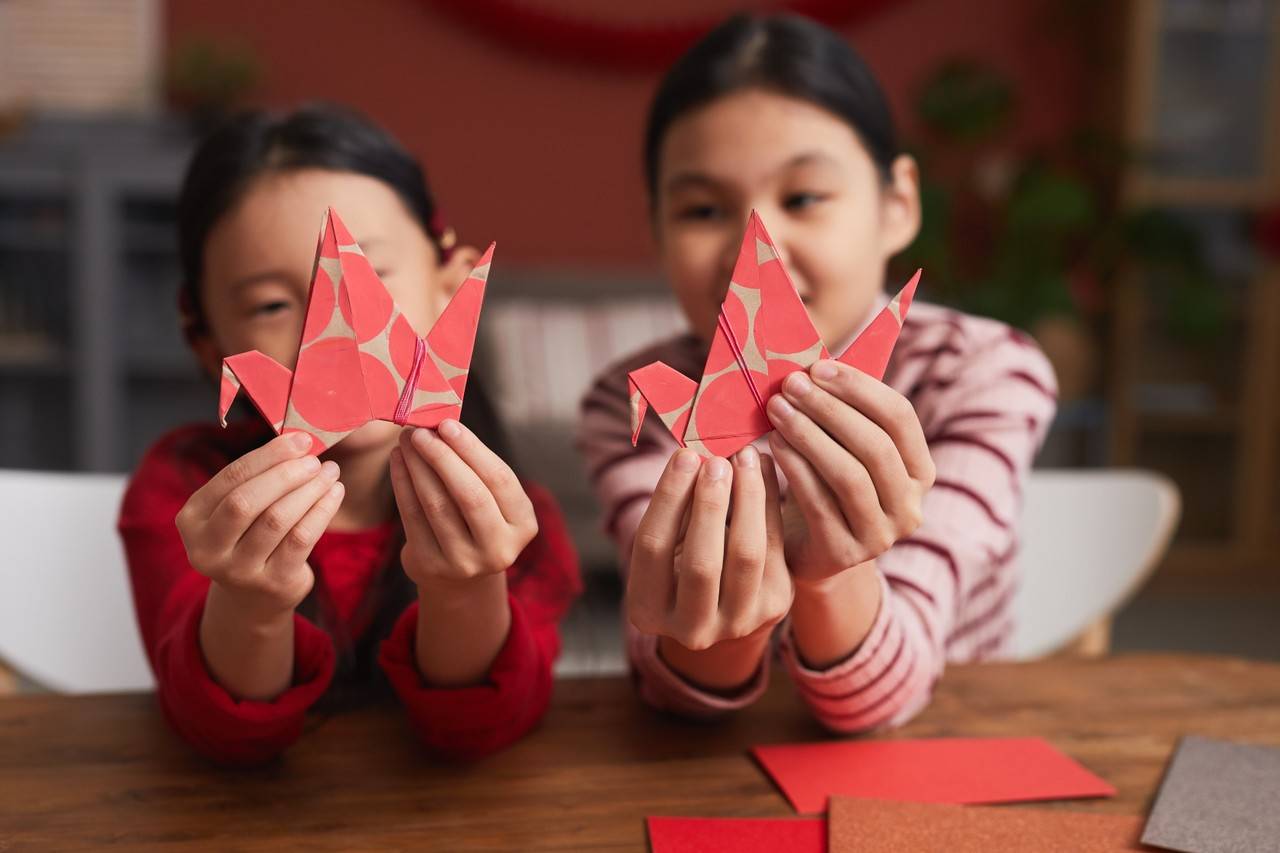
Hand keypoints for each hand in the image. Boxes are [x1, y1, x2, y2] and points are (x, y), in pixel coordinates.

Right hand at [176, 431, 343, 620]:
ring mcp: (238, 571)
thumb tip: (297, 442)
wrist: (254, 597)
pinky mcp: (272, 583)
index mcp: (191, 520)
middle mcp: (208, 549)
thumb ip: (255, 480)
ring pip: (277, 519)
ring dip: (309, 490)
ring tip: (329, 473)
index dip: (268, 456)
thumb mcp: (235, 511)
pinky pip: (301, 539)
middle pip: (247, 501)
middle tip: (315, 460)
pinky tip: (335, 493)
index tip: (299, 440)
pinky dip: (321, 510)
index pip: (230, 478)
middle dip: (286, 474)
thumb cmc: (248, 537)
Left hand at [389, 419, 537, 586]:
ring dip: (418, 466)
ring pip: (437, 504)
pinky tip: (398, 462)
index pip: (499, 479)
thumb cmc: (476, 521)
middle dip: (442, 457)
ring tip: (407, 441)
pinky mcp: (431, 566)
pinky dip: (402, 484)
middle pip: (470, 494)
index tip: (447, 424)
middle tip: (421, 431)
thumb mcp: (492, 500)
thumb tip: (443, 426)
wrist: (457, 576)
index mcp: (523, 525)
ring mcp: (465, 562)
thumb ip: (476, 468)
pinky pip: (413, 517)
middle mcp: (499, 548)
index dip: (472, 449)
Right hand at [627, 445, 792, 651]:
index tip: (684, 456)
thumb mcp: (667, 542)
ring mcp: (737, 623)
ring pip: (746, 555)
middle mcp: (691, 630)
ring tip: (745, 457)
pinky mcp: (775, 604)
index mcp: (647, 611)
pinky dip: (770, 503)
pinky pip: (775, 547)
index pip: (653, 548)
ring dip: (747, 499)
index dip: (669, 498)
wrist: (724, 602)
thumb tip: (696, 458)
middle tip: (716, 459)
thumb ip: (676, 510)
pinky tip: (763, 469)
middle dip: (709, 504)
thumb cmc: (683, 558)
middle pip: (701, 562)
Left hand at [766, 359, 934, 583]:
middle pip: (875, 445)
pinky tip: (773, 445)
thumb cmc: (826, 486)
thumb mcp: (845, 451)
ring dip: (809, 435)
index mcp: (920, 471)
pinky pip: (819, 502)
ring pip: (849, 475)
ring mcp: (881, 535)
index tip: (818, 367)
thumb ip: (843, 414)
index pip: (900, 417)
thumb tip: (813, 363)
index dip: (859, 388)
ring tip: (777, 409)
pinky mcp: (845, 553)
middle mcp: (910, 506)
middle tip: (790, 385)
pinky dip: (794, 468)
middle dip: (829, 409)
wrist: (810, 553)